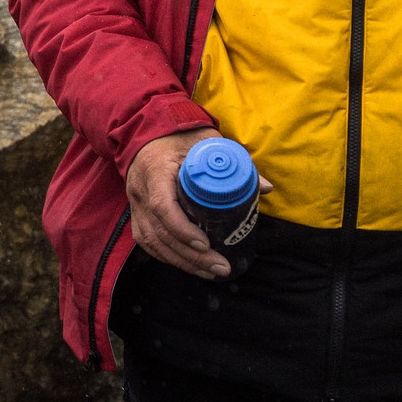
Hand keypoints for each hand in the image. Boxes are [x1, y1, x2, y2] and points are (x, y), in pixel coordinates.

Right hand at [124, 129, 269, 281]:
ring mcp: (136, 204)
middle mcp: (140, 190)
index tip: (206, 244)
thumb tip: (265, 188)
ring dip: (181, 262)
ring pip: (153, 242)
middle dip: (191, 256)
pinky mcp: (137, 213)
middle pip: (160, 232)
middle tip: (220, 267)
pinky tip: (188, 265)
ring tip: (210, 272)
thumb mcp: (207, 141)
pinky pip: (147, 242)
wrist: (146, 130)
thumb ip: (234, 161)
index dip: (182, 229)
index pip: (162, 206)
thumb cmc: (179, 134)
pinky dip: (167, 256)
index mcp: (155, 169)